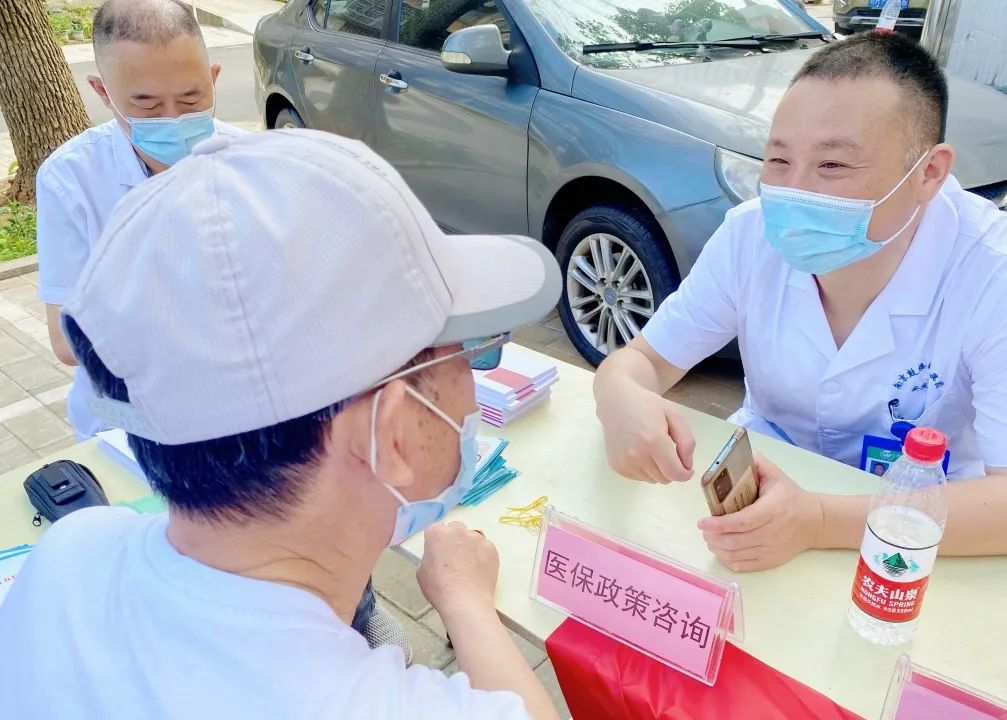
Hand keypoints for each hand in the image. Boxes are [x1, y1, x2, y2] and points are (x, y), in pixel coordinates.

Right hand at [418, 521, 499, 614]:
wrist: (465, 601)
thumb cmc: (439, 588)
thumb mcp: (422, 571)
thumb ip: (429, 556)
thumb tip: (437, 555)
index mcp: (437, 533)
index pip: (436, 529)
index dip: (438, 542)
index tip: (440, 553)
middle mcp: (457, 530)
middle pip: (455, 529)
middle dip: (454, 539)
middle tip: (455, 558)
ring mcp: (476, 537)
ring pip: (472, 537)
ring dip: (469, 546)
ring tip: (469, 566)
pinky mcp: (491, 547)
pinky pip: (485, 547)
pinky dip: (483, 555)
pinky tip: (479, 570)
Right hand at [596, 381, 695, 483]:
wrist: (616, 402)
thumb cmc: (647, 406)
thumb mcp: (674, 415)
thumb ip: (687, 441)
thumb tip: (687, 465)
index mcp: (653, 441)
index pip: (674, 473)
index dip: (685, 474)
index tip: (688, 468)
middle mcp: (637, 455)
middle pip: (665, 479)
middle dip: (671, 469)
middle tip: (668, 451)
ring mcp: (624, 462)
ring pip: (652, 480)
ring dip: (657, 470)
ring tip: (652, 449)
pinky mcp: (616, 466)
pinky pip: (639, 478)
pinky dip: (644, 469)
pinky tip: (640, 452)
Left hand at [697, 454, 823, 571]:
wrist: (815, 522)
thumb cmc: (791, 496)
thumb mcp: (776, 475)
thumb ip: (757, 464)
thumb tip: (735, 455)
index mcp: (773, 509)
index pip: (742, 521)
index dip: (720, 524)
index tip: (702, 521)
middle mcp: (773, 532)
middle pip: (736, 540)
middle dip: (714, 536)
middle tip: (704, 529)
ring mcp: (772, 550)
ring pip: (737, 555)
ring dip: (717, 548)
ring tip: (709, 538)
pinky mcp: (771, 561)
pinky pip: (744, 565)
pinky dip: (728, 560)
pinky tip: (721, 550)